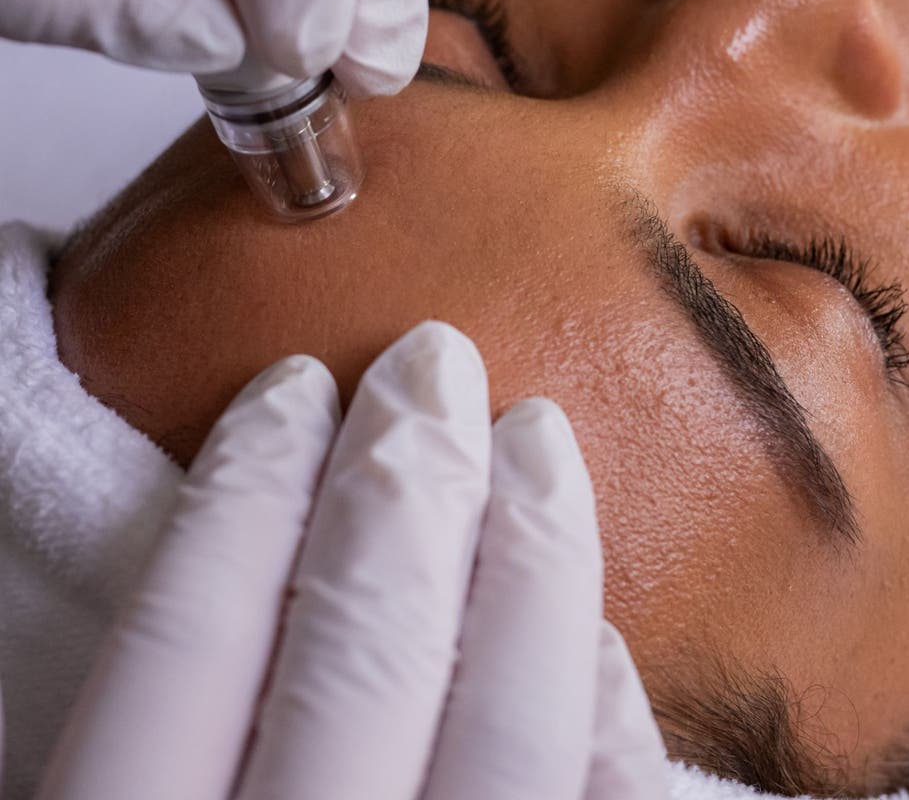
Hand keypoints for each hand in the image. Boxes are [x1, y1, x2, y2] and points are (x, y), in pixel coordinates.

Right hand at [21, 323, 666, 799]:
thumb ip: (122, 732)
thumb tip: (200, 542)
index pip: (183, 641)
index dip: (241, 491)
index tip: (285, 391)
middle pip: (357, 650)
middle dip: (402, 481)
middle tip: (431, 363)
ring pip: (505, 722)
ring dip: (524, 556)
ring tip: (533, 441)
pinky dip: (600, 716)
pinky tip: (600, 639)